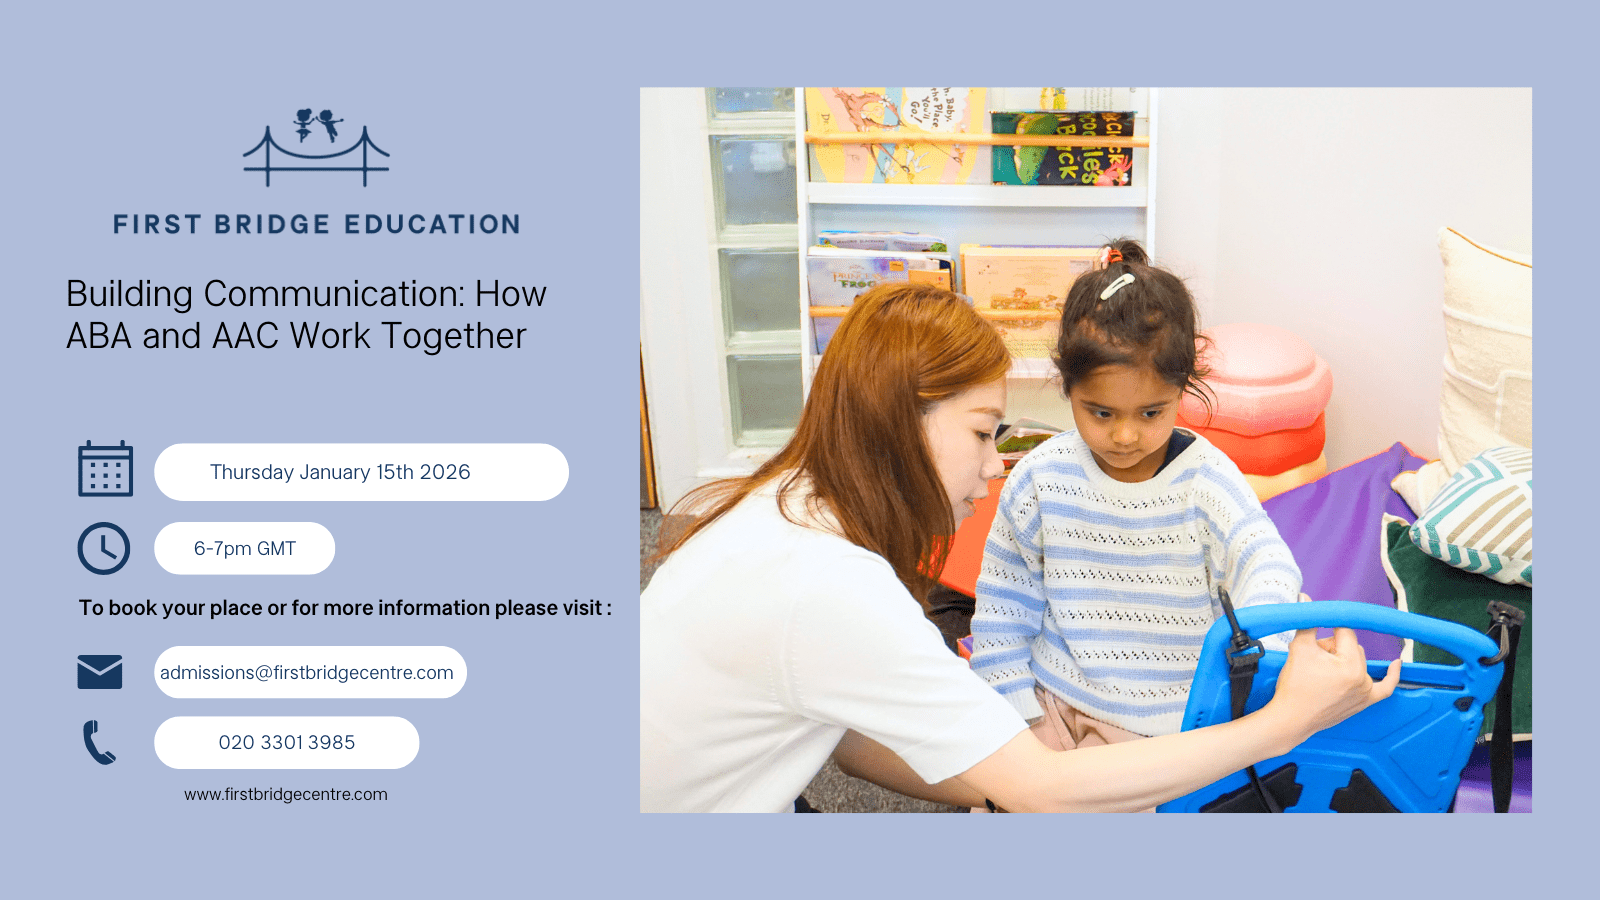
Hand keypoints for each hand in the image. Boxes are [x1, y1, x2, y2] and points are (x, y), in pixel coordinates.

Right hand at [1269, 627, 1400, 743]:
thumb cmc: (1294, 687)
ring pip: (1359, 661)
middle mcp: (1362, 678)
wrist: (1291, 718)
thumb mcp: (1299, 649)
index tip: (1321, 623)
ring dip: (1344, 659)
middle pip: (1352, 646)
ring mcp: (1366, 692)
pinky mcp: (1365, 701)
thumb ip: (1307, 622)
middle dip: (1333, 647)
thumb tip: (1305, 598)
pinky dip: (1391, 675)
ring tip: (1321, 669)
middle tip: (1313, 657)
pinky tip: (1397, 663)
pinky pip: (1385, 687)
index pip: (1345, 633)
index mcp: (1349, 665)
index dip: (1329, 628)